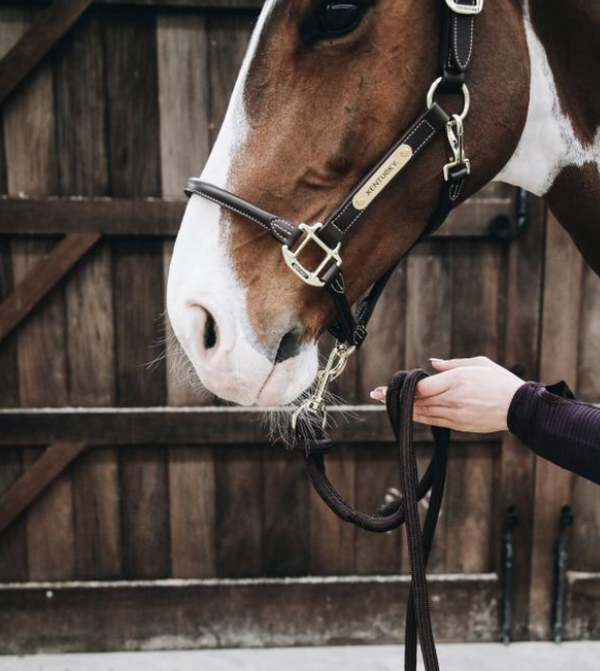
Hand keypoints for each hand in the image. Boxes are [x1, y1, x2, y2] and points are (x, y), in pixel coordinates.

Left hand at [370, 356, 524, 432]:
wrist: (520, 409)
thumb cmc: (500, 381)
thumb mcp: (478, 364)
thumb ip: (451, 364)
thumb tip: (431, 365)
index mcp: (457, 381)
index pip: (421, 387)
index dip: (402, 388)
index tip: (386, 386)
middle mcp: (453, 399)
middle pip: (418, 401)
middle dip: (396, 398)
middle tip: (375, 394)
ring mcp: (456, 415)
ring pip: (423, 413)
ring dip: (404, 409)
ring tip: (387, 403)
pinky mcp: (459, 426)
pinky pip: (433, 422)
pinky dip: (418, 417)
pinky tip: (407, 414)